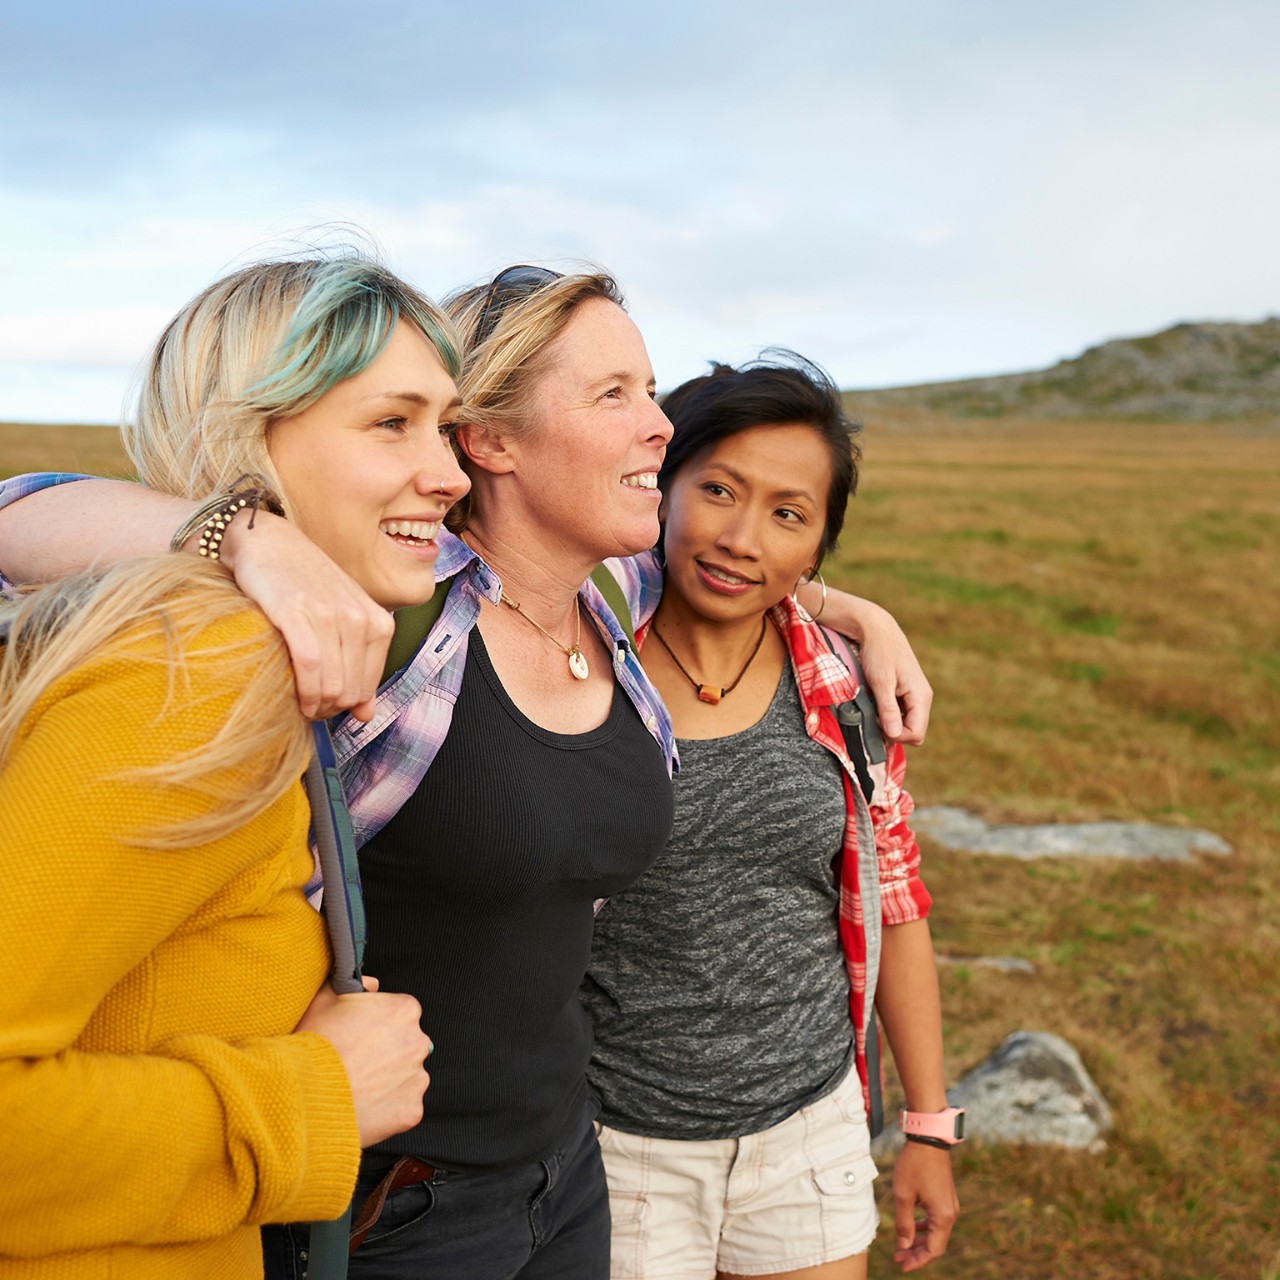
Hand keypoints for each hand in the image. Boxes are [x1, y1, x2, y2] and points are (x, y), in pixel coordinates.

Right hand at [217, 514, 394, 720]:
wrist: (268, 541)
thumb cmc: (305, 584)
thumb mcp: (343, 620)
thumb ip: (359, 665)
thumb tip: (367, 715)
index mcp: (378, 620)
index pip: (369, 686)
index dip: (347, 706)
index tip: (327, 706)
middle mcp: (359, 617)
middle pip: (351, 691)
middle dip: (330, 709)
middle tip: (310, 707)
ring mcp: (329, 613)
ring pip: (333, 685)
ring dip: (316, 705)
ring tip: (302, 704)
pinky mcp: (296, 612)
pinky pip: (309, 666)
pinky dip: (304, 691)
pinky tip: (296, 698)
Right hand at [296, 976, 431, 1146]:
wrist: (305, 1095)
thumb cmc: (313, 1045)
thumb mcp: (324, 999)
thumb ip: (353, 984)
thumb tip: (372, 985)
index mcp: (404, 1010)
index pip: (400, 1014)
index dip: (378, 1024)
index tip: (360, 1036)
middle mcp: (418, 1042)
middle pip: (406, 1045)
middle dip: (386, 1052)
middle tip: (355, 1062)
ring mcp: (417, 1078)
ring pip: (407, 1076)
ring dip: (388, 1081)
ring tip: (356, 1086)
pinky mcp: (411, 1111)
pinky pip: (403, 1107)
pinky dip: (387, 1110)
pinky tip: (362, 1106)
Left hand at [847, 598, 932, 745]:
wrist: (877, 630)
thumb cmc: (879, 653)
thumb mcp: (881, 682)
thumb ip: (888, 709)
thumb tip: (894, 735)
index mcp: (921, 696)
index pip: (916, 734)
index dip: (896, 736)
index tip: (877, 721)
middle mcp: (922, 698)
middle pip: (914, 731)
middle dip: (894, 731)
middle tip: (874, 716)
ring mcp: (915, 695)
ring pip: (906, 723)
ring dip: (889, 722)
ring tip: (874, 707)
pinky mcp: (906, 692)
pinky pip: (901, 713)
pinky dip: (888, 713)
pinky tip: (876, 702)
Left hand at [891, 1141, 959, 1270]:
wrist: (928, 1138)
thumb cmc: (915, 1165)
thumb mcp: (903, 1195)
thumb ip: (903, 1224)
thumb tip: (903, 1246)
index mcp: (943, 1216)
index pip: (933, 1250)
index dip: (918, 1261)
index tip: (901, 1266)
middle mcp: (951, 1213)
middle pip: (935, 1243)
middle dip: (916, 1252)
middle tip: (897, 1257)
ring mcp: (949, 1204)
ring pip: (935, 1231)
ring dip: (919, 1239)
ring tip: (901, 1245)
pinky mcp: (945, 1195)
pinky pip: (935, 1218)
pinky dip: (923, 1226)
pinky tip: (911, 1226)